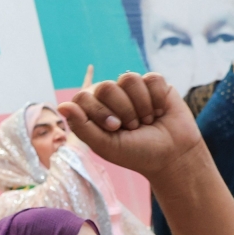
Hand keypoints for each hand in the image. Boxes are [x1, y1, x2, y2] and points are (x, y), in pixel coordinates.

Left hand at [58, 72, 202, 179]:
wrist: (172, 156)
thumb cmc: (136, 153)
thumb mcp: (105, 146)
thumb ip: (82, 127)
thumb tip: (61, 105)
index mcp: (94, 110)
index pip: (83, 96)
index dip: (98, 112)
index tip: (114, 128)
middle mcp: (111, 96)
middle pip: (105, 87)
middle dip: (122, 111)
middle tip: (132, 127)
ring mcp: (132, 88)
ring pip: (129, 78)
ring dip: (140, 106)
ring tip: (146, 120)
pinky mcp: (155, 84)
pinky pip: (151, 78)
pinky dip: (157, 99)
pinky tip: (159, 111)